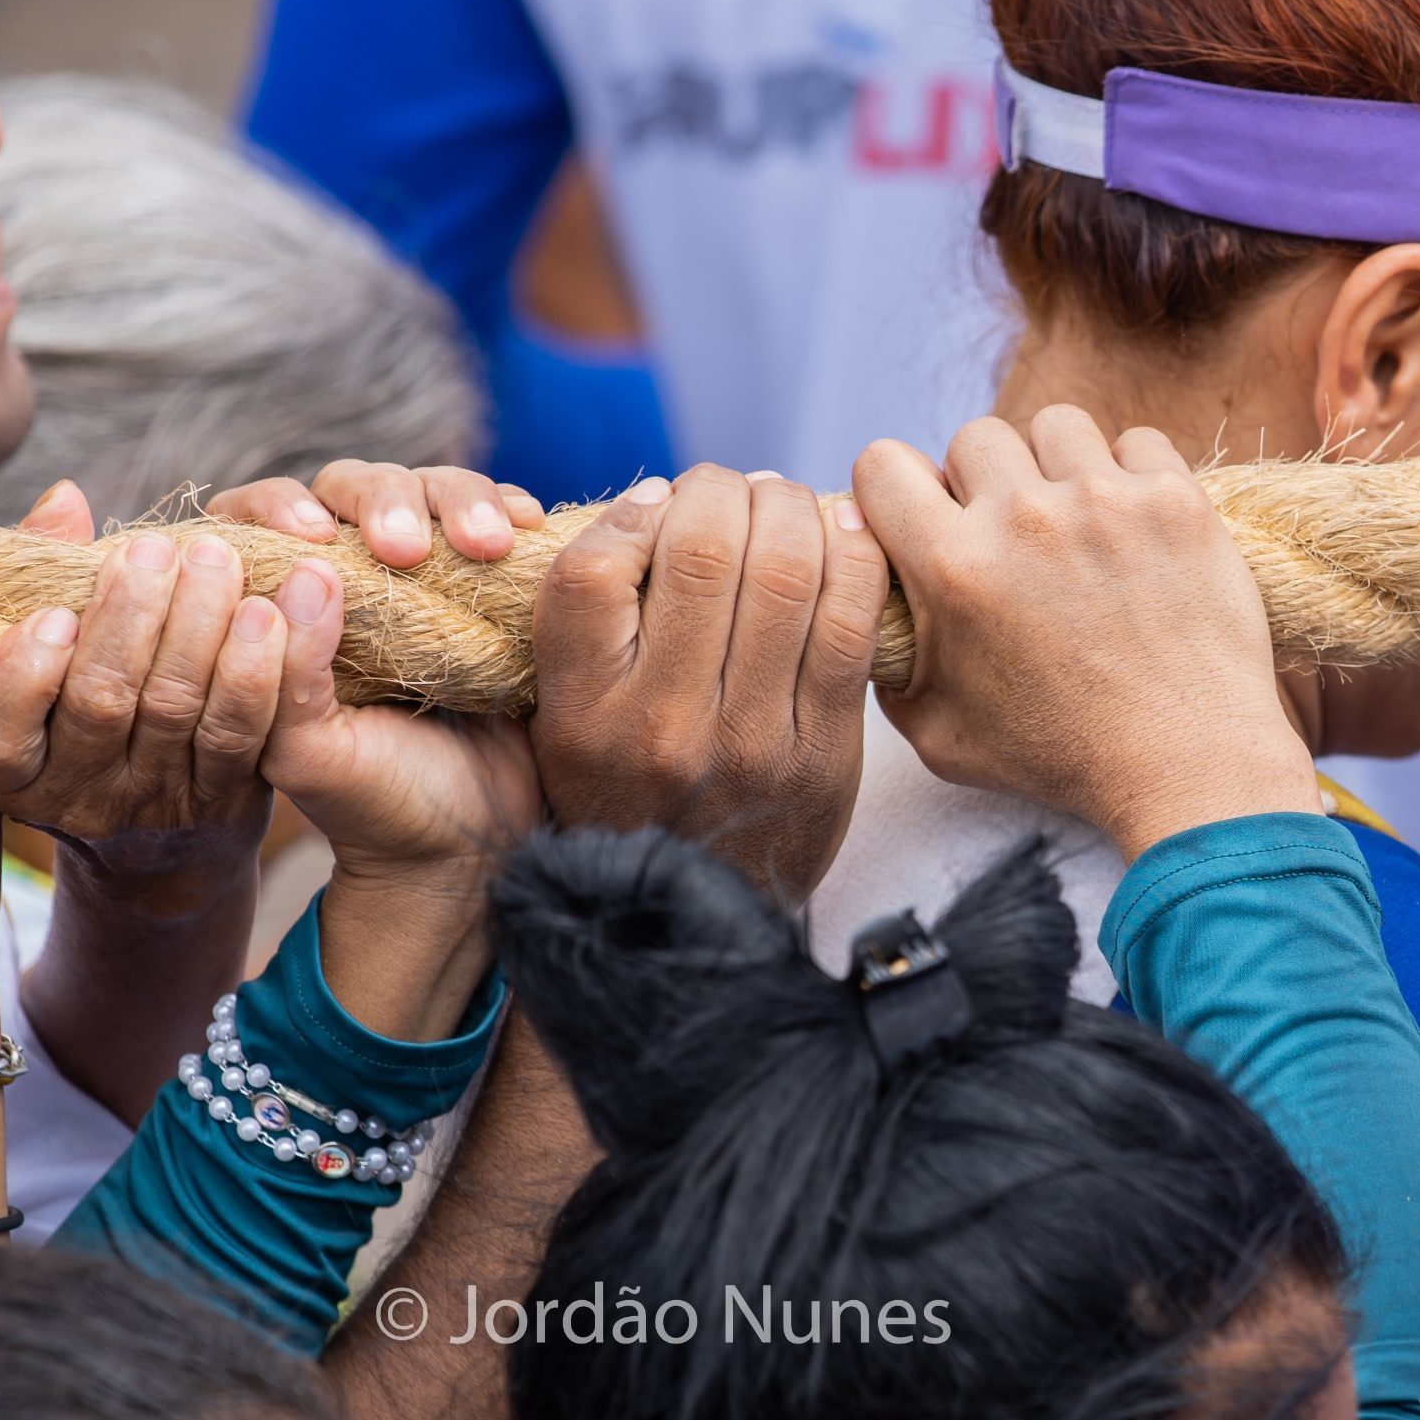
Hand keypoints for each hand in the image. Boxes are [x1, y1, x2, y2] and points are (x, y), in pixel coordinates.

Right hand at [0, 528, 287, 912]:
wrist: (162, 839)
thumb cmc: (87, 707)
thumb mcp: (47, 659)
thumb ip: (46, 578)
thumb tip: (67, 498)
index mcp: (10, 767)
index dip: (21, 675)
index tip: (56, 614)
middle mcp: (76, 795)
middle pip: (100, 705)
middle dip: (129, 620)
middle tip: (155, 549)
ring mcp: (154, 802)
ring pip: (178, 712)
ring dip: (200, 629)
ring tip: (217, 559)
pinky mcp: (226, 800)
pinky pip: (246, 731)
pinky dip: (264, 668)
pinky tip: (277, 609)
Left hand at [211, 461, 544, 1038]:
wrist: (473, 848)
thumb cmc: (376, 805)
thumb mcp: (308, 753)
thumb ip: (287, 672)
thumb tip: (312, 572)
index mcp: (283, 609)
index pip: (259, 516)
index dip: (281, 506)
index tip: (317, 538)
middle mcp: (351, 576)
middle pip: (353, 485)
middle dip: (384, 500)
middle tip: (408, 548)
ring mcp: (427, 573)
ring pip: (430, 487)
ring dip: (457, 499)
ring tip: (487, 545)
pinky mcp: (491, 582)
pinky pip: (497, 516)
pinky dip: (509, 507)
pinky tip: (525, 525)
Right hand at [528, 465, 887, 896]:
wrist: (696, 928)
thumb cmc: (630, 796)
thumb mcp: (567, 726)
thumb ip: (588, 627)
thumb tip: (661, 501)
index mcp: (583, 717)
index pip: (592, 572)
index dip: (633, 511)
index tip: (657, 506)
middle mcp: (663, 729)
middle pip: (703, 550)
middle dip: (722, 492)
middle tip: (730, 492)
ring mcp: (753, 744)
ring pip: (786, 569)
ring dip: (789, 511)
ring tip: (780, 505)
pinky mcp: (827, 755)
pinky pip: (851, 620)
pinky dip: (852, 557)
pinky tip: (839, 539)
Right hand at [854, 411, 1317, 860]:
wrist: (1186, 765)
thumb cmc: (1058, 758)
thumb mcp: (936, 732)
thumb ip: (888, 663)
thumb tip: (871, 607)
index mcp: (951, 567)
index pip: (882, 461)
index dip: (895, 488)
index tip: (924, 518)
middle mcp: (1021, 518)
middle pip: (972, 436)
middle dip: (982, 479)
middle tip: (1008, 533)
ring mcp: (1104, 501)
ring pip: (1054, 425)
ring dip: (1055, 465)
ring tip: (1074, 520)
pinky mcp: (1175, 500)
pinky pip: (1136, 441)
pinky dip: (1131, 473)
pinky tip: (1132, 526)